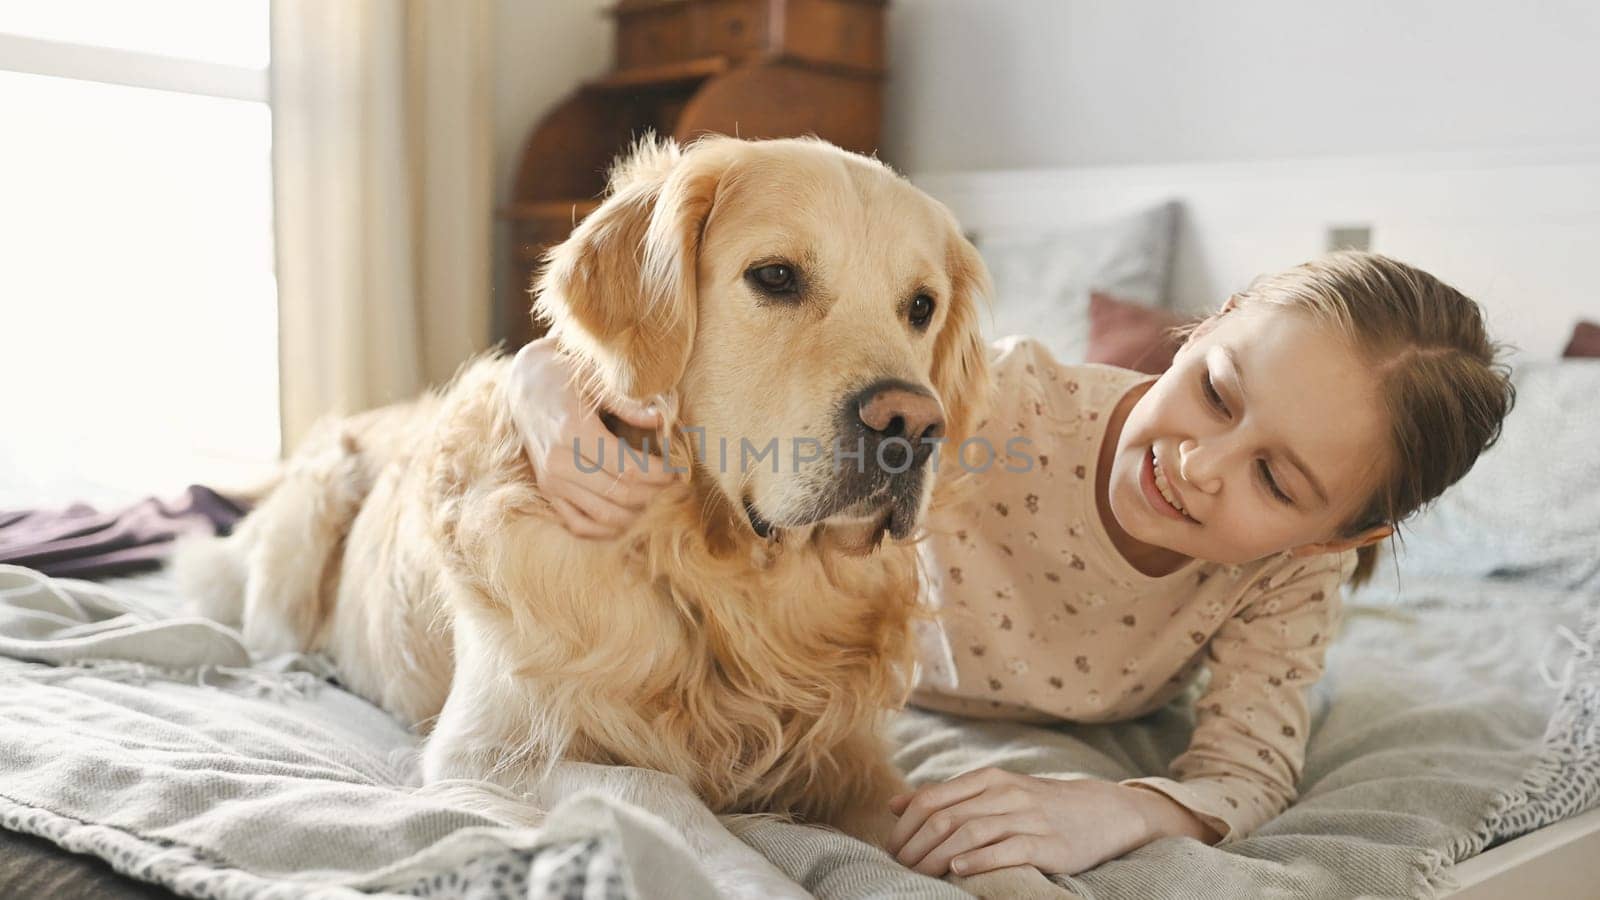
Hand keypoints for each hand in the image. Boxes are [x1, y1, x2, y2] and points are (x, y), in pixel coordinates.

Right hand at [508, 337, 679, 538]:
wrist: (524, 386)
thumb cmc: (564, 377)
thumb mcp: (596, 379)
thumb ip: (630, 403)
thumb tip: (663, 420)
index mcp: (573, 432)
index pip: (629, 468)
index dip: (661, 474)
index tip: (680, 470)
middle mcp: (559, 462)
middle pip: (621, 495)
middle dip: (656, 495)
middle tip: (677, 489)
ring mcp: (550, 482)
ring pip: (605, 516)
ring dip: (638, 515)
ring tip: (660, 502)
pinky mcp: (547, 494)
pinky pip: (580, 525)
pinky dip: (609, 530)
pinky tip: (631, 518)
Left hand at [886, 768, 1173, 877]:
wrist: (1103, 811)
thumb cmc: (1039, 805)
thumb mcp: (993, 792)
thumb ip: (946, 797)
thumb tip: (894, 805)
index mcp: (988, 779)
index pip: (932, 798)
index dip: (905, 825)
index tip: (891, 849)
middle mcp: (1005, 793)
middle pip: (945, 817)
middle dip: (916, 845)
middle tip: (900, 867)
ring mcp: (1028, 817)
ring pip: (970, 831)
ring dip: (938, 856)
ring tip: (920, 873)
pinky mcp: (1049, 843)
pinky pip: (1007, 849)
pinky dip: (979, 859)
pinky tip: (959, 870)